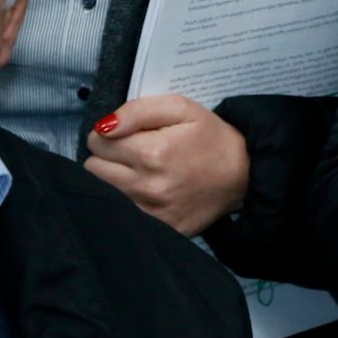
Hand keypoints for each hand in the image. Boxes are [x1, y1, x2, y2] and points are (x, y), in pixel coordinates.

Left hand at [84, 94, 250, 235]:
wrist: (244, 175)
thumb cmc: (211, 137)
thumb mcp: (182, 108)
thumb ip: (138, 111)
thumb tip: (103, 126)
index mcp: (152, 152)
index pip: (97, 142)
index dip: (110, 133)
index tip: (128, 133)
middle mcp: (147, 186)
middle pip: (93, 168)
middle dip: (109, 156)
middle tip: (134, 151)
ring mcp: (151, 212)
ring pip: (104, 191)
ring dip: (117, 178)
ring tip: (145, 169)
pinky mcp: (158, 228)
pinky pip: (124, 212)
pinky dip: (132, 199)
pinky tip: (153, 189)